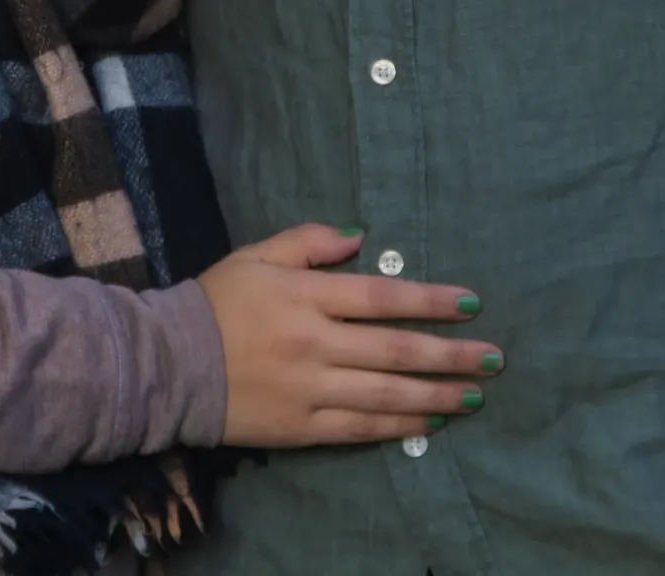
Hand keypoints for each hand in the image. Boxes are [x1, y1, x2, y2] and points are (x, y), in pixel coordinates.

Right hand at [198, 223, 496, 447]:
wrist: (170, 364)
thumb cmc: (218, 300)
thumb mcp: (258, 255)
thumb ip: (308, 241)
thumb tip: (360, 238)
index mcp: (306, 295)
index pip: (382, 296)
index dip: (431, 300)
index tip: (471, 303)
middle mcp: (315, 343)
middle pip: (396, 349)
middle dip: (451, 354)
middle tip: (494, 358)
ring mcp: (311, 389)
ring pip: (387, 393)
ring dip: (436, 394)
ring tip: (474, 395)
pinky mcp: (302, 427)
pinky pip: (360, 427)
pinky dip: (398, 424)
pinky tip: (428, 421)